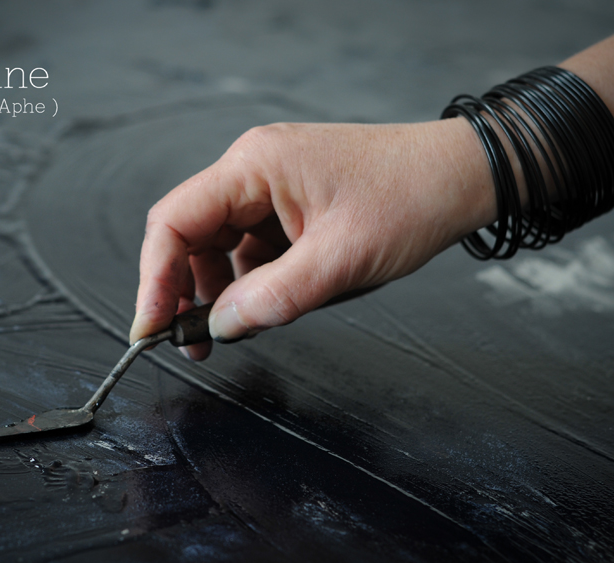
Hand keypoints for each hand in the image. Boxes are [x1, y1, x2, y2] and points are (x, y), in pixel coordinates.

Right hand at [130, 118, 495, 359]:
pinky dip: (251, 282)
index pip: (174, 222)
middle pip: (189, 235)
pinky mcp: (290, 205)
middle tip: (193, 345)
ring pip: (219, 245)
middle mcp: (254, 170)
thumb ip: (272, 299)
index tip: (151, 329)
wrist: (462, 178)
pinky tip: (270, 305)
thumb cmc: (411, 199)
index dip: (154, 280)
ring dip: (219, 291)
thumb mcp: (340, 261)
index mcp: (254, 166)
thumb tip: (218, 328)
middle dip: (184, 292)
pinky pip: (251, 247)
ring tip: (237, 329)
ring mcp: (272, 187)